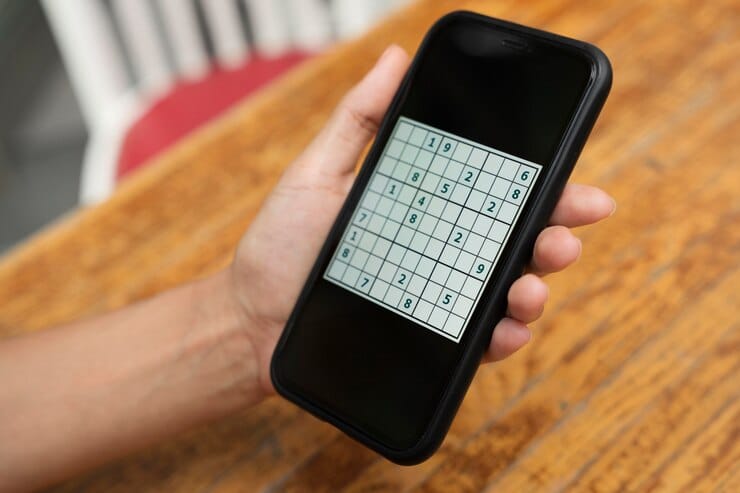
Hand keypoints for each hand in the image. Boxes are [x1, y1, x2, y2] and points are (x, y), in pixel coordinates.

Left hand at [230, 45, 614, 392]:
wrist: (251, 317)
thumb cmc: (281, 244)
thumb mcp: (316, 173)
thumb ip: (358, 121)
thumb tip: (395, 58)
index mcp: (427, 210)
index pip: (495, 196)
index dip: (543, 190)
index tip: (576, 183)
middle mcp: (441, 254)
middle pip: (515, 244)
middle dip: (553, 239)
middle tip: (564, 238)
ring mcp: (437, 299)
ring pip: (505, 295)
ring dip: (534, 291)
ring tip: (529, 288)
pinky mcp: (426, 341)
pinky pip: (476, 343)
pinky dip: (501, 338)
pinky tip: (506, 330)